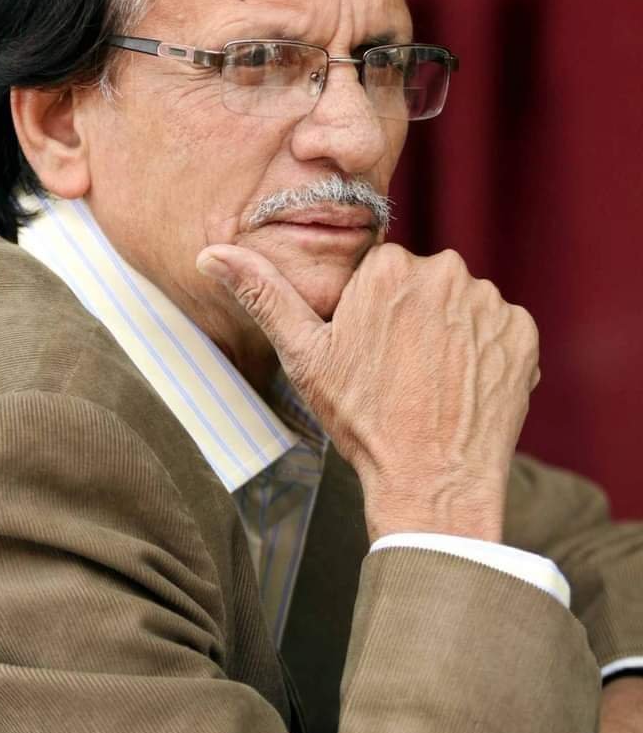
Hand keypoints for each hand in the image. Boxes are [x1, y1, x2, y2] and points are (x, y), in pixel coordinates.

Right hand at [197, 242, 538, 541]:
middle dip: (413, 320)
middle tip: (399, 375)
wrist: (433, 481)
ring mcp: (490, 303)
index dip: (373, 317)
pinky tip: (462, 388)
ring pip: (461, 307)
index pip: (382, 276)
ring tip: (431, 385)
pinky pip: (498, 329)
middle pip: (424, 286)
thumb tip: (210, 252)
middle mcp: (446, 271)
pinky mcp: (522, 333)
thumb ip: (263, 295)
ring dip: (450, 336)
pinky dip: (484, 353)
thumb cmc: (363, 420)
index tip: (371, 356)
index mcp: (389, 269)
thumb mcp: (304, 357)